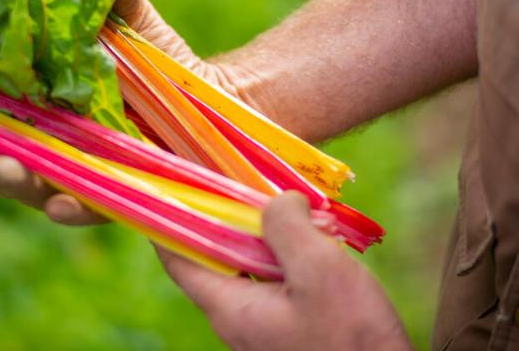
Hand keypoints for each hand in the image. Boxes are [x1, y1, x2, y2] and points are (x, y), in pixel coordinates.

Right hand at [0, 0, 259, 224]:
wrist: (217, 100)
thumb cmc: (162, 61)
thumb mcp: (136, 25)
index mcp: (45, 105)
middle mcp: (56, 143)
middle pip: (6, 156)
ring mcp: (84, 172)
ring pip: (38, 187)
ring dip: (16, 183)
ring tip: (2, 171)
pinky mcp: (118, 196)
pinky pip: (91, 207)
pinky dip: (73, 207)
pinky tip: (61, 204)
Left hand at [157, 192, 410, 350]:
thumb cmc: (352, 339)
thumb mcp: (320, 270)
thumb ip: (288, 226)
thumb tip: (278, 201)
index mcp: (230, 307)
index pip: (177, 259)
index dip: (167, 219)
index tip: (170, 186)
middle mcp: (238, 319)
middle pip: (217, 256)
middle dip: (233, 216)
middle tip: (251, 184)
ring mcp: (265, 327)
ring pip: (253, 266)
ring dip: (271, 234)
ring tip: (301, 209)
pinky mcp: (292, 329)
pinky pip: (278, 282)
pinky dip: (291, 256)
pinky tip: (322, 241)